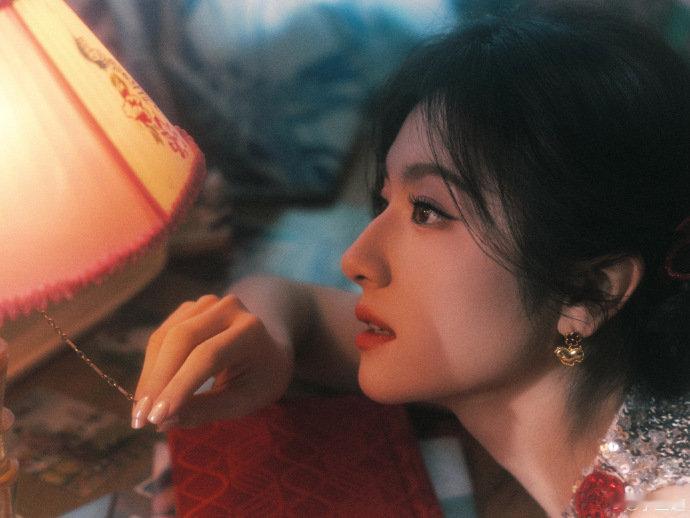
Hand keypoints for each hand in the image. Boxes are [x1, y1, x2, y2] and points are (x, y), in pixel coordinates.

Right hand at [131, 294, 293, 429]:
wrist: (268, 350)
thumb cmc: (259, 380)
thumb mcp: (244, 401)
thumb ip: (207, 410)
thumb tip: (163, 421)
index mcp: (251, 330)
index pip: (208, 356)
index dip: (179, 386)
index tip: (156, 419)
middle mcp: (229, 308)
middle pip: (181, 340)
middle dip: (157, 381)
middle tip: (140, 419)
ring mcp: (207, 304)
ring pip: (166, 337)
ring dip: (150, 376)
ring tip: (141, 412)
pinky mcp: (189, 309)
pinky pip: (161, 337)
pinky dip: (152, 365)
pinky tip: (149, 392)